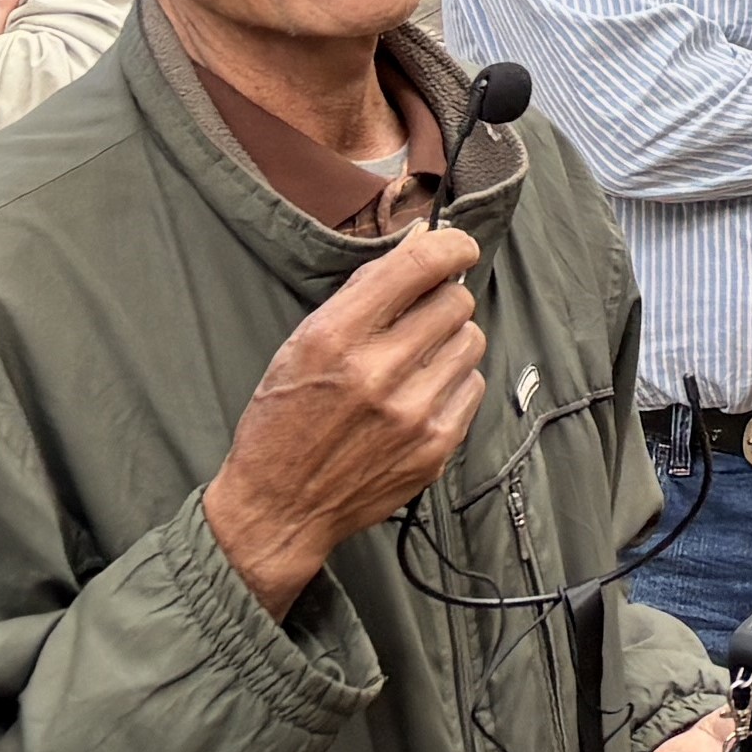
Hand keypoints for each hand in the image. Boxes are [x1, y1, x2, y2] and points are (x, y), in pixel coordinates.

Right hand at [203, 225, 488, 614]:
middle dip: (440, 303)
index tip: (458, 248)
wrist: (278, 509)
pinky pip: (473, 385)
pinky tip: (418, 398)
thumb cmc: (284, 419)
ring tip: (413, 364)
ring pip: (471, 341)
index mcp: (334, 338)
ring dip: (449, 344)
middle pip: (456, 302)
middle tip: (416, 322)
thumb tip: (419, 241)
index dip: (451, 246)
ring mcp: (412, 413)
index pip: (419, 266)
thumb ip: (362, 291)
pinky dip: (452, 384)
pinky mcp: (436, 445)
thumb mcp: (301, 344)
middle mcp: (377, 372)